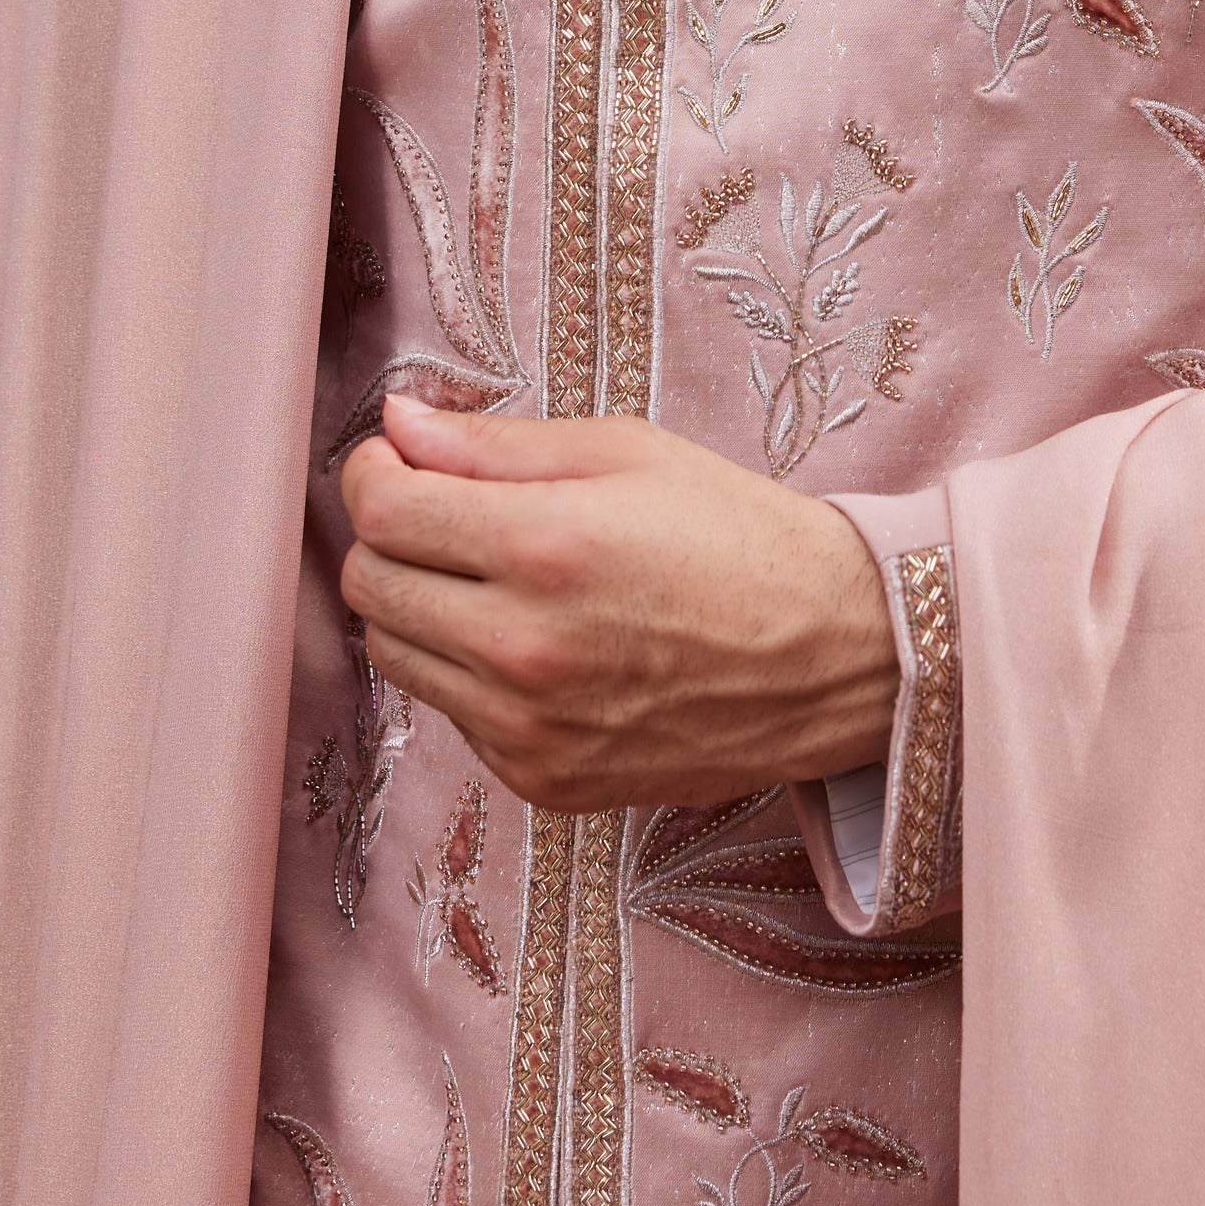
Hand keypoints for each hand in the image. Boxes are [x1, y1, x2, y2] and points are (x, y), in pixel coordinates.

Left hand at [338, 400, 897, 808]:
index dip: (375, 471)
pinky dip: (470, 672)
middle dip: (391, 534)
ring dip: (419, 605)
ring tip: (491, 574)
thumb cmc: (737, 536)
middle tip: (443, 509)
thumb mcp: (625, 452)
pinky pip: (454, 715)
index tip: (399, 459)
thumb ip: (494, 443)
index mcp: (543, 548)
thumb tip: (398, 424)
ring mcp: (529, 728)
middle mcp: (522, 649)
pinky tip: (537, 640)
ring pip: (396, 656)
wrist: (832, 655)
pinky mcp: (543, 780)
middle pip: (371, 586)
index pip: (381, 512)